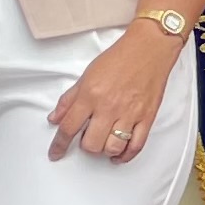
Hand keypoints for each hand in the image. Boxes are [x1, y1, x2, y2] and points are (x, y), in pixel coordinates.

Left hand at [50, 25, 181, 161]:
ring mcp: (129, 113)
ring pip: (112, 148)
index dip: (59, 145)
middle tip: (88, 139)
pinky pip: (136, 145)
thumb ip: (69, 99)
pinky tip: (119, 155)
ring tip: (104, 144)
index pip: (68, 127)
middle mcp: (108, 106)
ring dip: (105, 151)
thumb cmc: (120, 58)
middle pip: (91, 144)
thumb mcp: (87, 75)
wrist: (149, 48)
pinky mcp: (146, 117)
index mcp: (90, 95)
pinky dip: (126, 155)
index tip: (55, 153)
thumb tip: (55, 118)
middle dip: (86, 146)